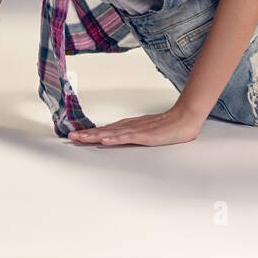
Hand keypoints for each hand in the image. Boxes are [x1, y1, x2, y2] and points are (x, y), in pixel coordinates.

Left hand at [69, 99, 204, 146]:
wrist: (186, 117)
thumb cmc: (171, 126)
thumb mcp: (149, 131)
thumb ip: (136, 133)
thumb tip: (122, 136)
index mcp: (131, 126)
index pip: (107, 129)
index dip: (91, 132)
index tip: (77, 134)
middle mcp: (131, 126)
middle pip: (105, 130)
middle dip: (87, 134)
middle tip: (71, 136)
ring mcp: (138, 129)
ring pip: (112, 133)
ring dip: (95, 135)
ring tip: (80, 138)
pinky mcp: (146, 134)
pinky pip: (127, 136)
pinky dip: (115, 138)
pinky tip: (105, 139)